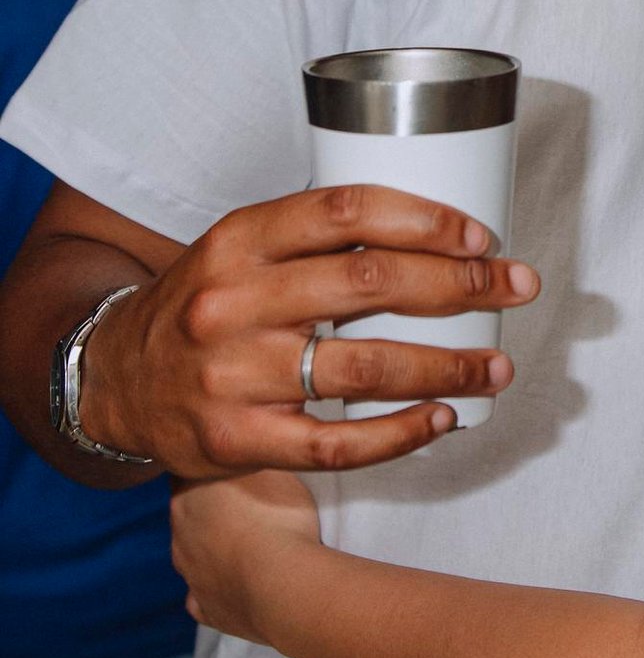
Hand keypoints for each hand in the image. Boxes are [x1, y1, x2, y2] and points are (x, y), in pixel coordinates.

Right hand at [79, 185, 538, 476]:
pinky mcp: (236, 441)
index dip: (425, 221)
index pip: (346, 211)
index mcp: (239, 240)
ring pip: (365, 370)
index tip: (482, 237)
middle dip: (461, 284)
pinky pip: (338, 446)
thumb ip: (315, 240)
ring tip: (497, 366)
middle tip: (516, 287)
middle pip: (369, 285)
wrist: (113, 382)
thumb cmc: (204, 307)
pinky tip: (442, 419)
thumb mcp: (239, 251)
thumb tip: (435, 237)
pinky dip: (402, 434)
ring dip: (447, 367)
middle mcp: (233, 303)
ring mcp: (234, 376)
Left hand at [171, 469, 321, 643]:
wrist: (282, 585)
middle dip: (216, 509)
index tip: (237, 465)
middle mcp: (180, 533)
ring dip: (219, 549)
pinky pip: (206, 597)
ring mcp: (190, 574)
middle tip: (255, 505)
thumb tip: (254, 440)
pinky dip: (220, 590)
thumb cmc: (279, 518)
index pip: (190, 470)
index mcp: (186, 494)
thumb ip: (254, 455)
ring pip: (197, 555)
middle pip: (191, 513)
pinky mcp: (207, 608)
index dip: (214, 466)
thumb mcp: (273, 466)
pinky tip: (241, 584)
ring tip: (258, 545)